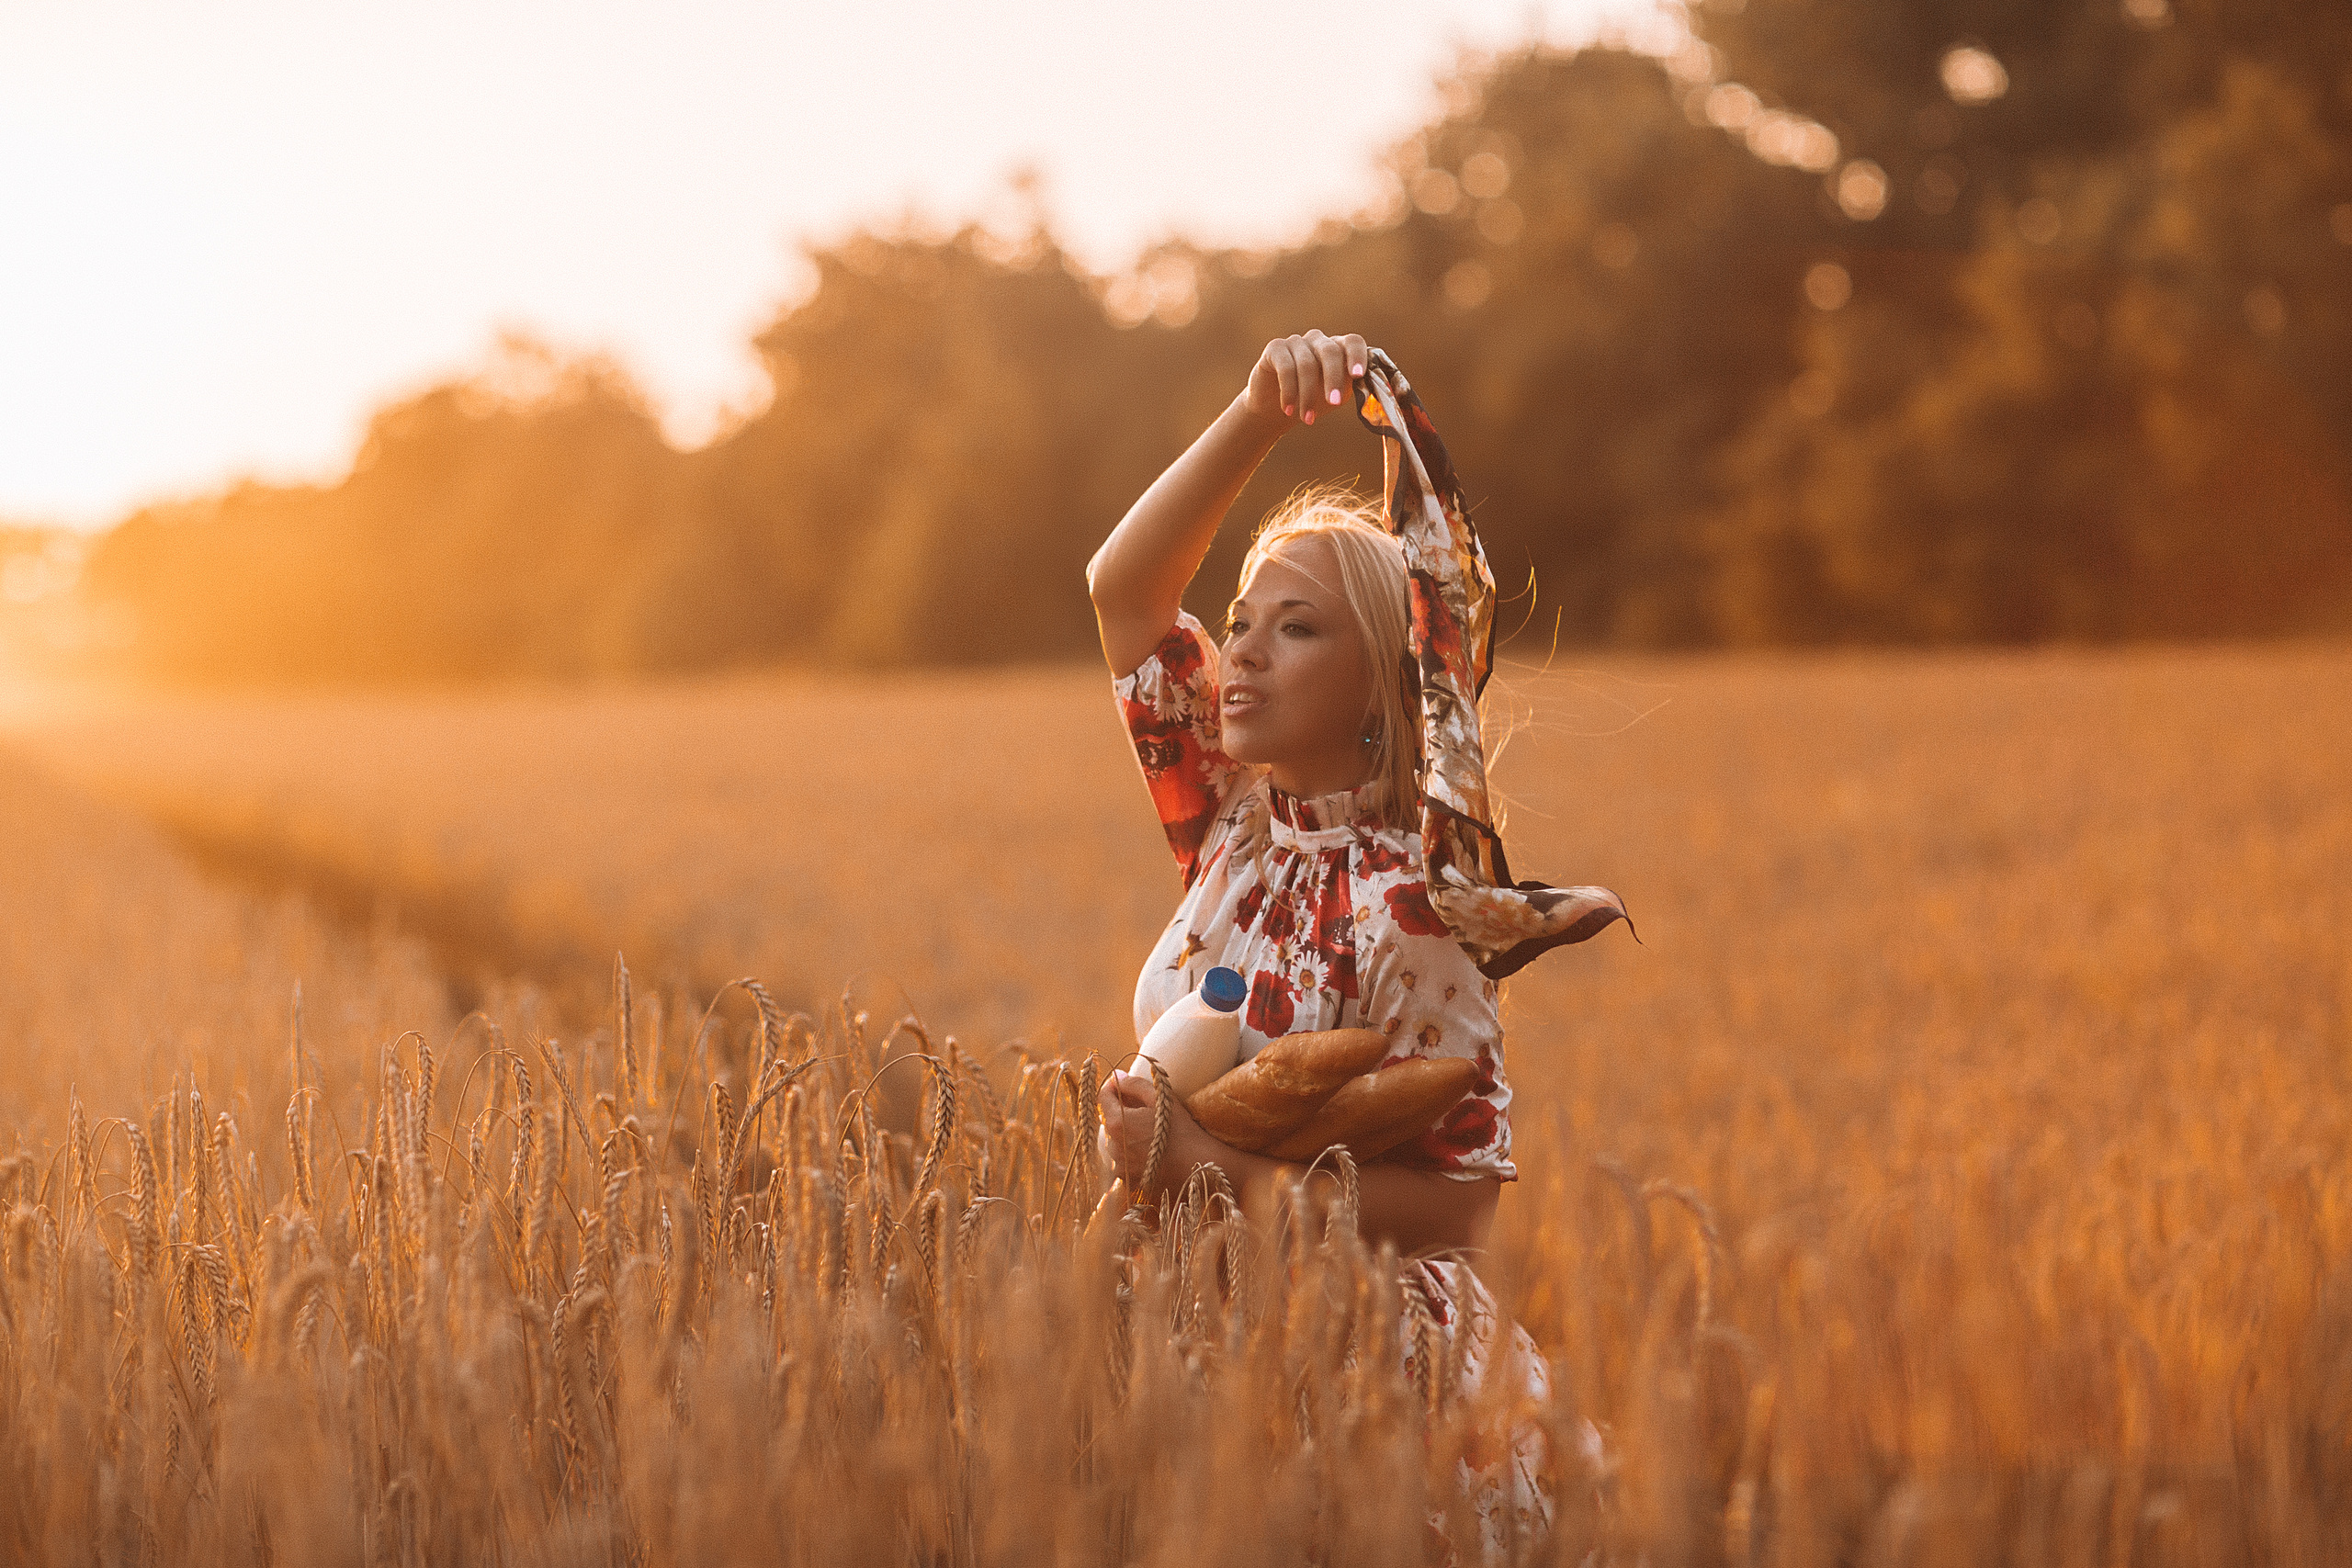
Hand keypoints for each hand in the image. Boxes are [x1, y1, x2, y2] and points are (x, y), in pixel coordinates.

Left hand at [1097, 1067, 1229, 1195]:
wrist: (1198, 1165)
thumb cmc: (1181, 1129)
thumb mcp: (1160, 1099)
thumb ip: (1134, 1085)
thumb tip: (1115, 1076)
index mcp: (1116, 1122)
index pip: (1102, 1097)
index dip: (1113, 1088)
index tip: (1125, 1085)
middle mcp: (1112, 1145)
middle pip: (1108, 1120)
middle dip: (1121, 1111)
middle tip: (1144, 1109)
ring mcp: (1118, 1165)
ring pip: (1115, 1140)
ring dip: (1126, 1133)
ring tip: (1149, 1132)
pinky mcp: (1127, 1178)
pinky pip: (1123, 1159)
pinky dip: (1131, 1152)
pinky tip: (1150, 1150)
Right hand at [1242, 330, 1369, 433]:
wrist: (1275, 409)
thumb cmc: (1312, 400)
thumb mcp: (1337, 395)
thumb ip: (1354, 388)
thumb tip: (1379, 398)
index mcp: (1338, 348)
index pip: (1353, 342)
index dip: (1357, 356)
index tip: (1357, 375)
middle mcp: (1318, 340)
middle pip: (1330, 351)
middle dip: (1333, 379)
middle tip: (1334, 403)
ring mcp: (1296, 342)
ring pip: (1307, 364)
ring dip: (1308, 395)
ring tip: (1307, 419)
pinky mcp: (1275, 348)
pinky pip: (1286, 368)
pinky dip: (1289, 392)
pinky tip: (1288, 410)